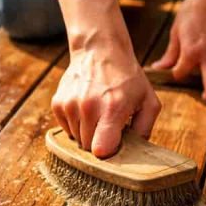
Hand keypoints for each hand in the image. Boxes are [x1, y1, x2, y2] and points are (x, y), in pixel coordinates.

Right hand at [52, 37, 160, 157]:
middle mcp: (88, 107)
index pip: (100, 149)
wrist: (99, 51)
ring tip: (97, 115)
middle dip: (99, 142)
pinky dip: (75, 125)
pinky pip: (65, 129)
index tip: (114, 147)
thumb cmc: (127, 78)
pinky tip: (85, 110)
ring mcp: (70, 105)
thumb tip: (135, 152)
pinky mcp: (58, 103)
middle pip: (88, 147)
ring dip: (87, 133)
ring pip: (75, 139)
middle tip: (109, 126)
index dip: (108, 154)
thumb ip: (145, 129)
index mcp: (113, 108)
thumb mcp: (148, 101)